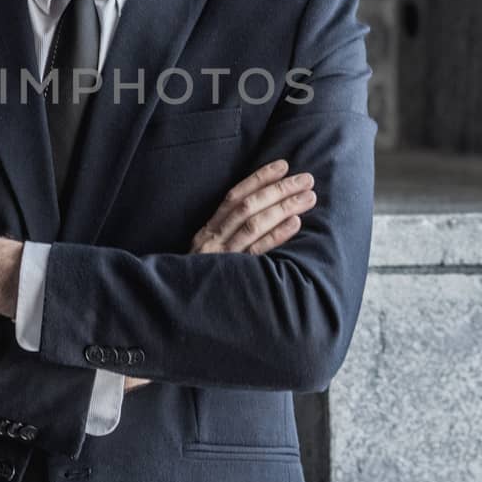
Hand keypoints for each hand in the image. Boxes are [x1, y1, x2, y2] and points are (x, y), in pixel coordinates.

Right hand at [124, 159, 315, 394]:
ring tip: (308, 197)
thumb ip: (226, 236)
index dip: (259, 178)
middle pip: (247, 207)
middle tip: (307, 178)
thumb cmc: (197, 284)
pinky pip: (256, 253)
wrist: (173, 316)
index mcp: (206, 232)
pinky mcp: (231, 278)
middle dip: (279, 190)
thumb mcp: (207, 256)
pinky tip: (295, 224)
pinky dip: (276, 235)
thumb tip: (259, 215)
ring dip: (283, 208)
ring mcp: (221, 259)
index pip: (234, 196)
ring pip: (253, 225)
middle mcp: (211, 241)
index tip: (283, 165)